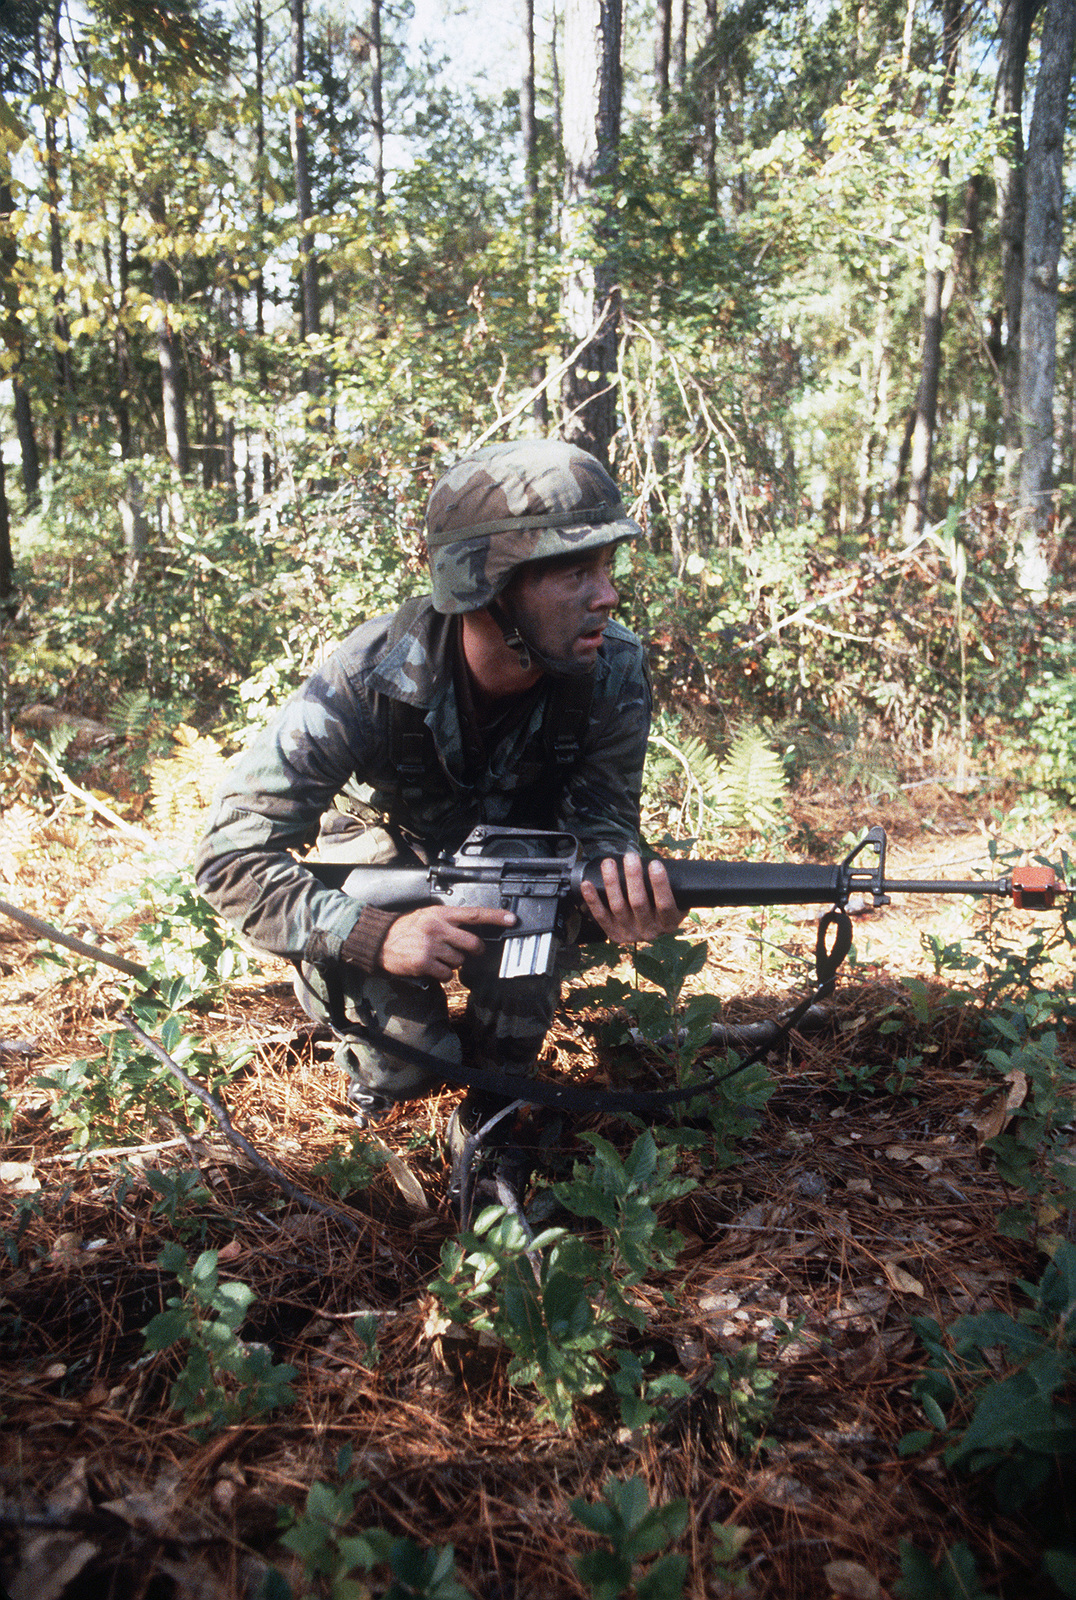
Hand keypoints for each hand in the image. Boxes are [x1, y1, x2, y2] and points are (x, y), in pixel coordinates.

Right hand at [378, 904, 516, 981]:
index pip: (474, 913)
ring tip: (438, 956)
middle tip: (468, 950)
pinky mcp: (424, 963)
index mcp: (441, 914)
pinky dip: (442, 974)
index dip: (496, 917)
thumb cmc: (406, 928)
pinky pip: (446, 974)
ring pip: (460, 961)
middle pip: (472, 943)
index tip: (512, 919)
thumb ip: (449, 920)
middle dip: (474, 950)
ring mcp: (431, 946)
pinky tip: (432, 966)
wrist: (381, 941)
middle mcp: (438, 928)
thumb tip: (472, 930)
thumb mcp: (428, 915)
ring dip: (453, 962)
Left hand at [579, 854, 683, 944]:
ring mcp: (630, 933)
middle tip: (630, 857)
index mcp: (668, 923)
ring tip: (609, 863)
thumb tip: (676, 859)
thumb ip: (676, 884)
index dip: (660, 884)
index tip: (655, 864)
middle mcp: (650, 931)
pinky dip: (592, 900)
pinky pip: (600, 916)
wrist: (651, 926)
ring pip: (618, 907)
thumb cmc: (663, 904)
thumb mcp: (679, 899)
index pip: (665, 904)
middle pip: (638, 903)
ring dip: (611, 883)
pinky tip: (587, 884)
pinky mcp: (613, 933)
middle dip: (633, 877)